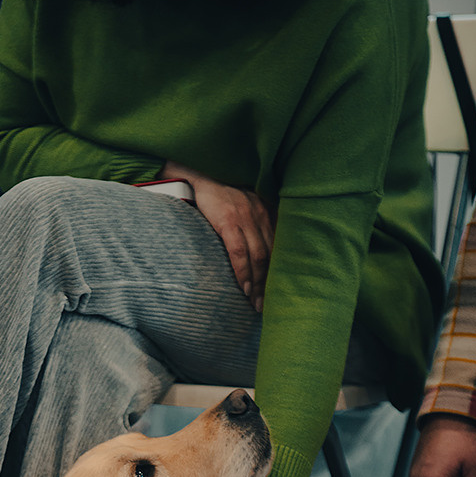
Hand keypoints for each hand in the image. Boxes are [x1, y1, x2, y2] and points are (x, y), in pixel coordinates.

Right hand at [160, 160, 273, 311]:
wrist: (199, 171)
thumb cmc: (218, 192)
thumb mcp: (242, 203)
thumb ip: (251, 222)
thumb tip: (256, 249)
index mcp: (265, 211)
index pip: (276, 247)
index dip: (276, 271)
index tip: (275, 292)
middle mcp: (260, 214)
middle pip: (270, 256)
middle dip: (268, 283)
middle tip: (265, 305)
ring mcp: (245, 217)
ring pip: (258, 257)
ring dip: (257, 282)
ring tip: (255, 302)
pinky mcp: (228, 220)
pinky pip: (239, 251)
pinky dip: (243, 272)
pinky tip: (244, 287)